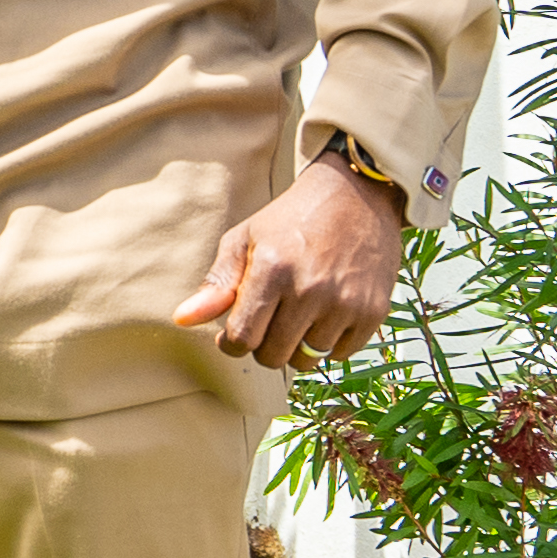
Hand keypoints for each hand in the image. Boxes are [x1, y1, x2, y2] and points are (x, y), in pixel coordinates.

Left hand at [184, 155, 407, 374]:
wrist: (356, 198)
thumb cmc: (290, 220)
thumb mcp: (243, 240)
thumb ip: (216, 284)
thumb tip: (181, 320)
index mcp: (272, 270)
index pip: (243, 338)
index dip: (231, 343)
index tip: (234, 333)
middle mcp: (311, 290)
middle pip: (273, 356)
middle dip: (262, 346)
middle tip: (267, 322)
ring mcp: (346, 304)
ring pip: (308, 359)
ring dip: (296, 346)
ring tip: (296, 316)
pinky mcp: (375, 312)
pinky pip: (341, 354)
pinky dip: (329, 343)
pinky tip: (325, 315)